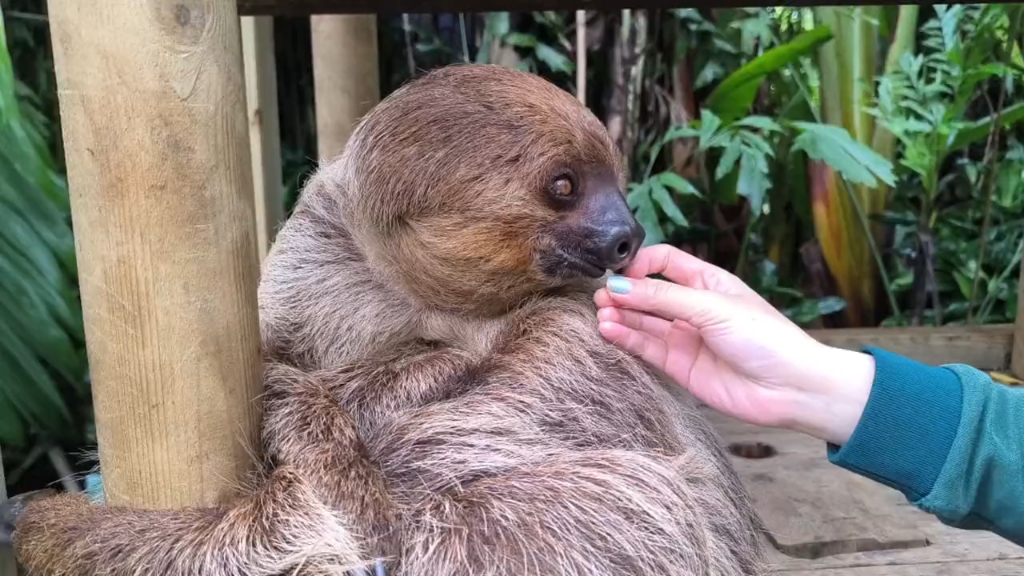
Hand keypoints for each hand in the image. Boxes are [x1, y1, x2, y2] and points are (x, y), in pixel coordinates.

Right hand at [593, 244, 875, 445]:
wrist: (790, 388)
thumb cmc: (765, 338)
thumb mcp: (712, 308)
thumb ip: (663, 298)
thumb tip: (619, 287)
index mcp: (708, 282)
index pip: (664, 262)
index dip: (640, 264)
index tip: (621, 273)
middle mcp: (693, 307)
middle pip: (648, 293)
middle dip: (624, 293)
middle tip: (601, 297)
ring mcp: (685, 337)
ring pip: (643, 321)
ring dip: (621, 316)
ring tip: (601, 315)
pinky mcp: (680, 366)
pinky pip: (646, 348)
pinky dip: (626, 339)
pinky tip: (609, 331)